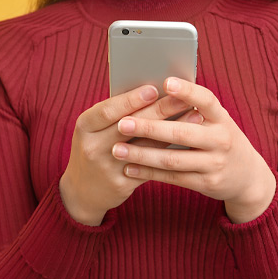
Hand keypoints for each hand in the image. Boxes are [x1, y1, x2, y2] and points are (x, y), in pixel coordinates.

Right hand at [59, 84, 202, 225]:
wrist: (82, 190)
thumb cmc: (95, 148)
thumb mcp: (94, 129)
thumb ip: (117, 113)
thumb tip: (155, 91)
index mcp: (84, 126)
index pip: (108, 110)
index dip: (132, 100)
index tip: (154, 88)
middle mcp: (92, 147)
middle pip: (130, 125)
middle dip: (160, 109)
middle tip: (183, 97)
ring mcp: (106, 167)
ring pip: (145, 147)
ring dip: (173, 129)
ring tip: (195, 115)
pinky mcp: (121, 184)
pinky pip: (150, 166)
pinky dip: (170, 151)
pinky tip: (188, 142)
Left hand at [111, 77, 276, 223]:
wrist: (247, 176)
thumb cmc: (219, 139)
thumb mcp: (216, 121)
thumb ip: (192, 109)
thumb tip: (153, 91)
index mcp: (221, 117)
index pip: (206, 100)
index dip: (187, 91)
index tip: (166, 82)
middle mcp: (221, 139)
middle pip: (181, 132)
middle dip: (149, 127)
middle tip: (122, 123)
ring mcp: (215, 163)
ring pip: (173, 159)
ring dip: (142, 154)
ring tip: (117, 149)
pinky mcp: (206, 183)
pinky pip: (173, 178)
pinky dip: (148, 173)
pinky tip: (128, 168)